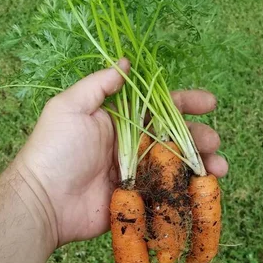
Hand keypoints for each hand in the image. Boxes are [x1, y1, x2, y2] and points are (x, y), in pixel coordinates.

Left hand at [11, 59, 227, 246]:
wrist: (44, 201)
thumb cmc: (55, 149)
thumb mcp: (71, 107)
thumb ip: (100, 84)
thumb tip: (125, 61)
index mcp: (119, 121)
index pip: (159, 107)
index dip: (185, 102)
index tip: (209, 103)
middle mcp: (131, 145)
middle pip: (174, 136)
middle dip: (199, 136)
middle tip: (213, 141)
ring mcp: (136, 173)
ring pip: (176, 165)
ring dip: (201, 164)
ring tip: (218, 168)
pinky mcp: (137, 199)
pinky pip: (168, 192)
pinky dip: (189, 191)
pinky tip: (205, 190)